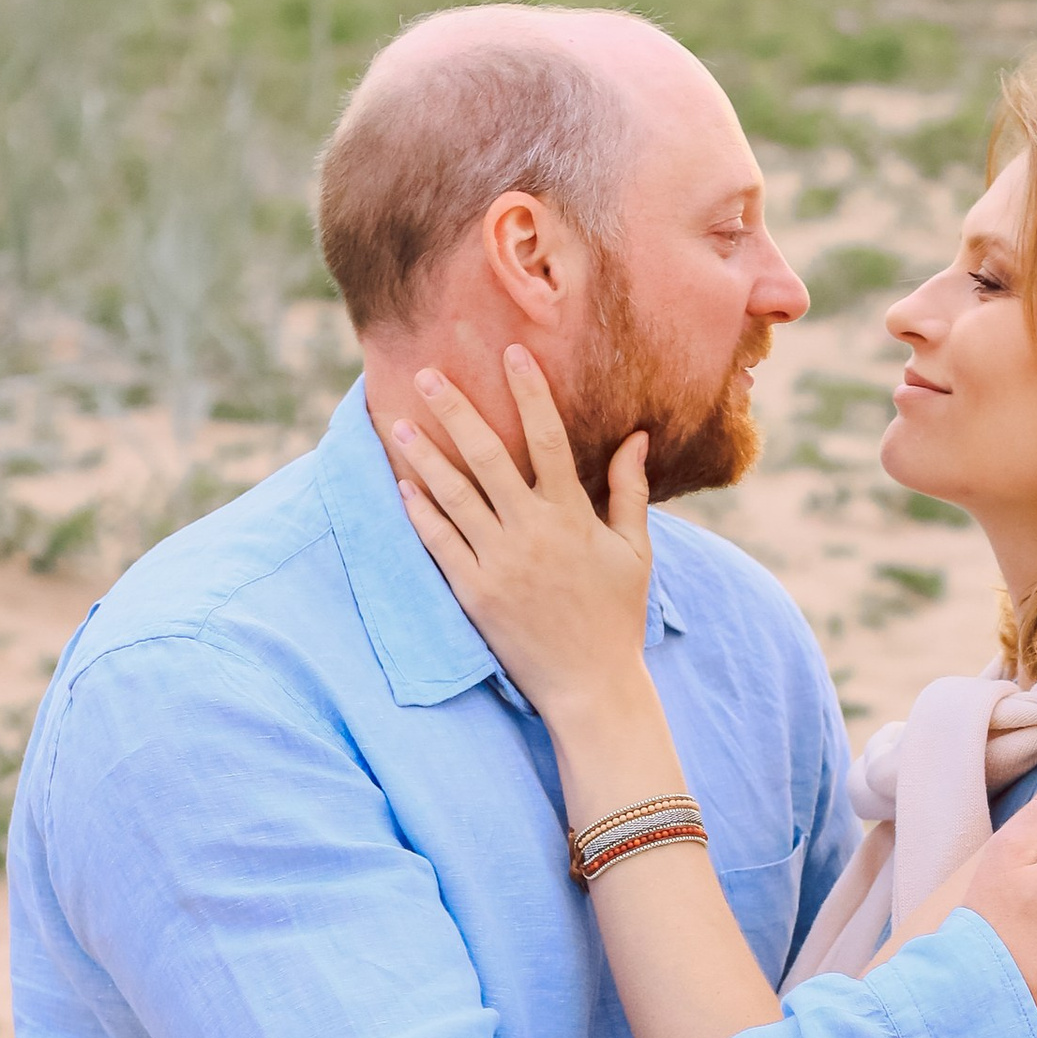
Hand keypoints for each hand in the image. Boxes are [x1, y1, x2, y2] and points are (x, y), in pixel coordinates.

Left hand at [386, 352, 652, 728]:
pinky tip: (401, 486)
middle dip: (456, 410)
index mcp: (573, 515)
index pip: (548, 437)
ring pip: (453, 495)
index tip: (512, 352)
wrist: (591, 685)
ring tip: (398, 422)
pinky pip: (439, 543)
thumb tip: (638, 437)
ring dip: (423, 455)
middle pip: (486, 456)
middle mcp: (532, 531)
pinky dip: (420, 513)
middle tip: (428, 374)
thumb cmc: (617, 616)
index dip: (530, 392)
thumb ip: (630, 491)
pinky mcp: (474, 593)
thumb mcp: (635, 551)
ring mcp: (499, 562)